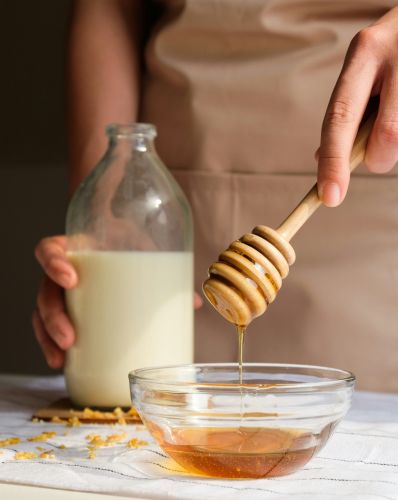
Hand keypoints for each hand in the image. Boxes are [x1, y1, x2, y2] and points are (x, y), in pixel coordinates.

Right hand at [33, 236, 202, 368]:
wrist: (127, 242)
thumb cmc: (133, 243)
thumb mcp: (146, 247)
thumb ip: (166, 267)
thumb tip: (195, 304)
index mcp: (77, 247)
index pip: (49, 250)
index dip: (52, 263)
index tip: (71, 279)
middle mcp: (64, 270)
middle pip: (45, 291)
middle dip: (53, 317)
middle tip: (70, 338)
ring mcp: (64, 292)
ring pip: (42, 315)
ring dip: (48, 337)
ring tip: (63, 356)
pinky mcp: (70, 310)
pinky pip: (51, 328)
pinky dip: (53, 346)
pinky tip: (62, 363)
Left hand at [317, 7, 397, 206]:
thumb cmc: (392, 52)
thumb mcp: (364, 67)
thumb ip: (347, 111)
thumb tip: (322, 161)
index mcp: (365, 52)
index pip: (340, 117)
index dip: (333, 161)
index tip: (329, 198)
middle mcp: (396, 56)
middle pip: (388, 135)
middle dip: (378, 158)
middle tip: (376, 155)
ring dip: (396, 145)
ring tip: (396, 112)